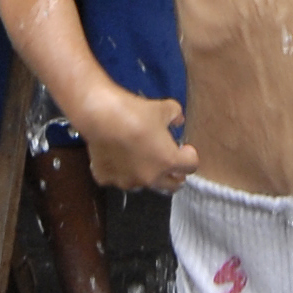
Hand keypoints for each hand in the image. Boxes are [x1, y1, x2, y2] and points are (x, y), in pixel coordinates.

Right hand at [76, 89, 196, 194]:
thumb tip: (177, 119)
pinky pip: (117, 177)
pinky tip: (116, 155)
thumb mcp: (164, 108)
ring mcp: (127, 181)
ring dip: (146, 173)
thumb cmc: (135, 112)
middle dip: (174, 173)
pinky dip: (119, 169)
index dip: (189, 155)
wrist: (101, 115)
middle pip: (172, 184)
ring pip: (143, 183)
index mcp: (169, 161)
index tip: (184, 149)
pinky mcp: (107, 178)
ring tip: (140, 156)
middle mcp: (150, 177)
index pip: (191, 166)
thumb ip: (175, 115)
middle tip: (169, 160)